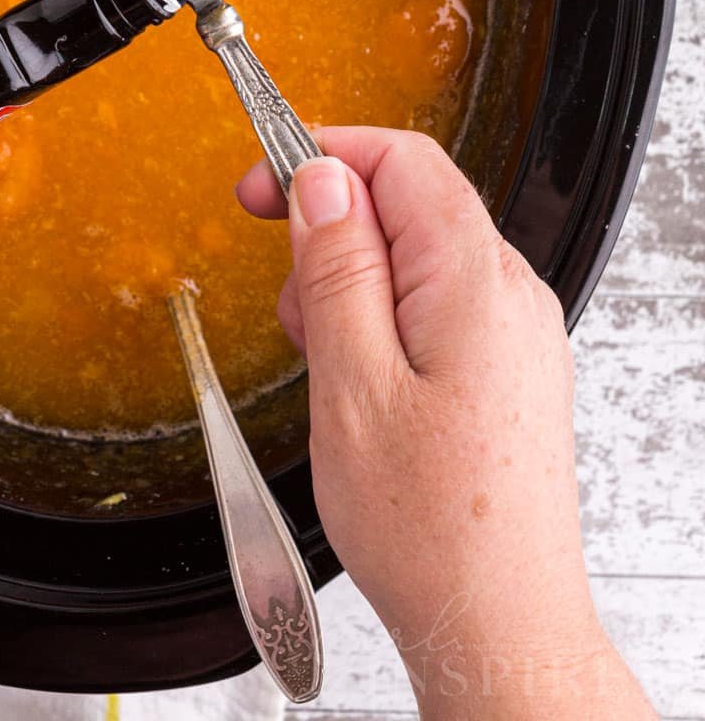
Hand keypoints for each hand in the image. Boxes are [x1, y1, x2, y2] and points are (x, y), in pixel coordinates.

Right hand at [238, 130, 652, 719]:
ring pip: (415, 258)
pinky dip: (380, 323)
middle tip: (295, 311)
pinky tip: (358, 385)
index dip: (321, 154)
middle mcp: (510, 295)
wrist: (497, 622)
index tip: (259, 182)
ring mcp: (515, 334)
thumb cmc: (432, 527)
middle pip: (407, 204)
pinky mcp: (507, 370)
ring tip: (328, 369)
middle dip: (331, 237)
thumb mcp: (352, 386)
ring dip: (351, 288)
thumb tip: (320, 180)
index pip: (402, 159)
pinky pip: (434, 306)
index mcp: (475, 281)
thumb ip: (336, 269)